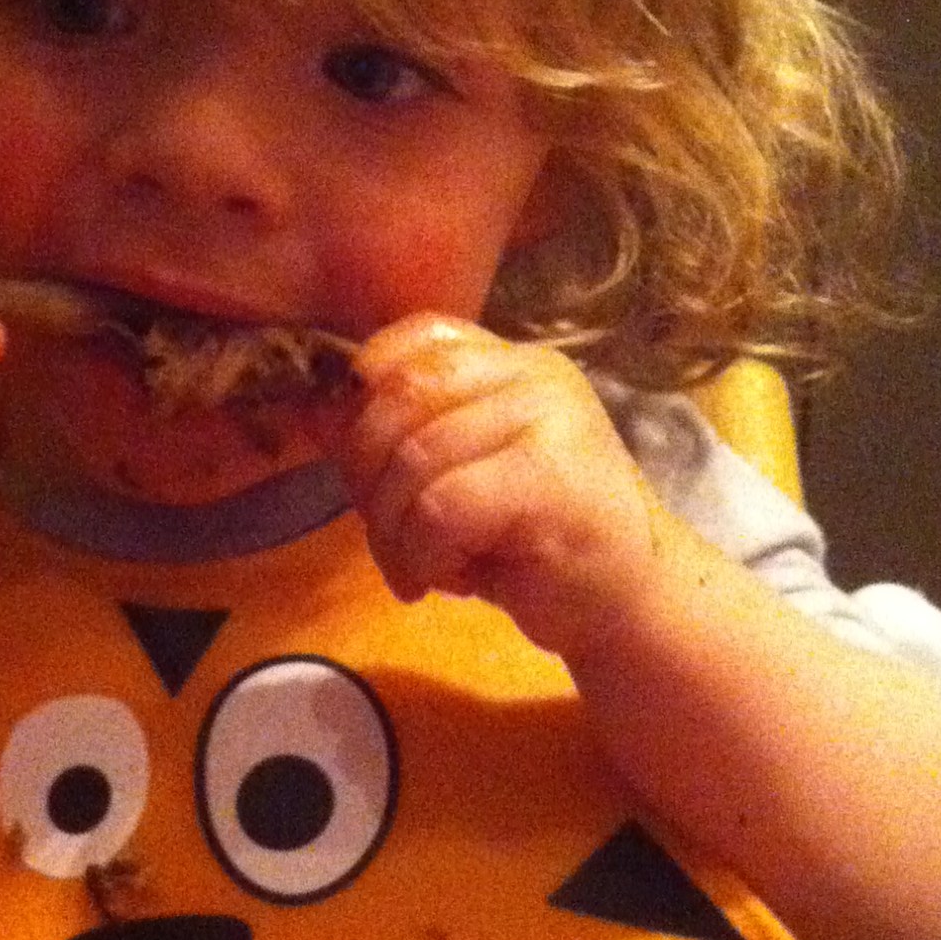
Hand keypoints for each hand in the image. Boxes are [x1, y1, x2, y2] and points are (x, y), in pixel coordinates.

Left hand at [335, 317, 657, 666]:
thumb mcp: (458, 476)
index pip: (415, 336)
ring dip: (393, 531)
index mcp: (512, 361)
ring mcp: (549, 419)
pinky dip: (422, 554)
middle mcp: (533, 374)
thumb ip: (397, 439)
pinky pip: (440, 506)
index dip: (365, 389)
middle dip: (365, 474)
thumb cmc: (537, 542)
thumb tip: (308, 413)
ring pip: (413, 458)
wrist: (632, 602)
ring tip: (420, 570)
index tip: (360, 459)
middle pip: (400, 395)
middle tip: (384, 535)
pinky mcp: (551, 479)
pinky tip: (445, 582)